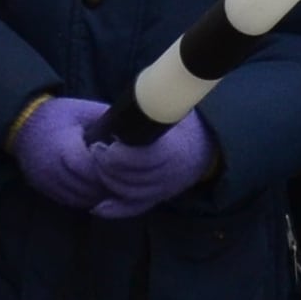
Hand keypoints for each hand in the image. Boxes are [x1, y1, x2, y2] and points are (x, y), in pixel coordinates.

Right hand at [11, 95, 118, 209]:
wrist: (21, 124)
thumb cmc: (56, 115)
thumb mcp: (82, 110)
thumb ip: (107, 120)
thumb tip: (134, 127)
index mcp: (63, 149)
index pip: (91, 170)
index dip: (110, 171)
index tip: (126, 167)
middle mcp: (52, 170)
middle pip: (88, 188)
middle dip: (108, 186)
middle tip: (127, 180)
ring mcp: (46, 183)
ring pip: (81, 199)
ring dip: (99, 195)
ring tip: (115, 186)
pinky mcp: (43, 190)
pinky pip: (70, 201)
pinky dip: (86, 198)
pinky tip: (97, 189)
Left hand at [88, 113, 217, 219]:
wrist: (205, 148)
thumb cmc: (182, 126)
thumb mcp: (176, 112)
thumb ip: (162, 107)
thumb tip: (153, 89)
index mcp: (175, 151)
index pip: (144, 159)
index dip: (121, 155)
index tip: (107, 142)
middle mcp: (171, 174)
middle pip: (133, 178)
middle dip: (109, 166)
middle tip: (95, 150)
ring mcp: (164, 189)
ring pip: (130, 194)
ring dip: (108, 182)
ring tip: (96, 165)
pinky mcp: (158, 199)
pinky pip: (135, 209)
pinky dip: (115, 210)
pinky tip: (97, 206)